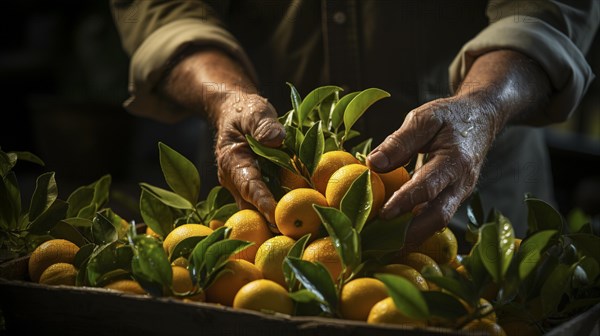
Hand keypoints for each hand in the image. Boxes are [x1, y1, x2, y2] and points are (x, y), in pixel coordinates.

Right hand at [159, 49, 285, 226]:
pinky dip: (278, 211)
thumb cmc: (245, 111)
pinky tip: (299, 222)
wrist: (233, 113)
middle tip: (293, 234)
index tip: (278, 215)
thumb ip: (264, 124)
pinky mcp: (251, 188)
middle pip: (252, 206)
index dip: (263, 201)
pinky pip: (264, 203)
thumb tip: (276, 139)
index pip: (249, 186)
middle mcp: (234, 179)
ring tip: (298, 234)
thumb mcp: (254, 111)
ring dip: (275, 221)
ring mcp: (241, 186)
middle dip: (270, 221)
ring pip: (257, 209)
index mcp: (232, 162)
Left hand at [367, 94, 494, 245]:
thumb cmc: (450, 117)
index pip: (428, 187)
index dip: (405, 201)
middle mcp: (461, 184)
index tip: (383, 213)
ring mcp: (459, 195)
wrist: (481, 119)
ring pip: (437, 223)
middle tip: (379, 244)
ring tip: (380, 249)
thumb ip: (400, 141)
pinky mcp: (453, 199)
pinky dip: (414, 230)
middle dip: (409, 234)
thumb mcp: (425, 118)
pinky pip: (434, 219)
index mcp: (456, 161)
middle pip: (438, 216)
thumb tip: (372, 164)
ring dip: (410, 238)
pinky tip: (390, 237)